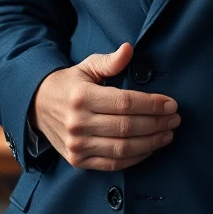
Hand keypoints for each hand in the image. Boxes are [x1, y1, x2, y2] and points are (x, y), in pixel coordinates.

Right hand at [31, 42, 180, 170]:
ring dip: (151, 143)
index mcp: (82, 96)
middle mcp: (77, 123)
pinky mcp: (78, 161)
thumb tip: (129, 49)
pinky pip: (112, 164)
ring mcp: (77, 145)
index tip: (171, 103)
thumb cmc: (70, 84)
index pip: (125, 103)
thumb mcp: (87, 66)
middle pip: (127, 127)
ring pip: (122, 149)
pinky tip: (150, 148)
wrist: (37, 106)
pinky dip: (135, 159)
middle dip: (156, 123)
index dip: (151, 104)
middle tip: (175, 119)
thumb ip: (110, 61)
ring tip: (168, 134)